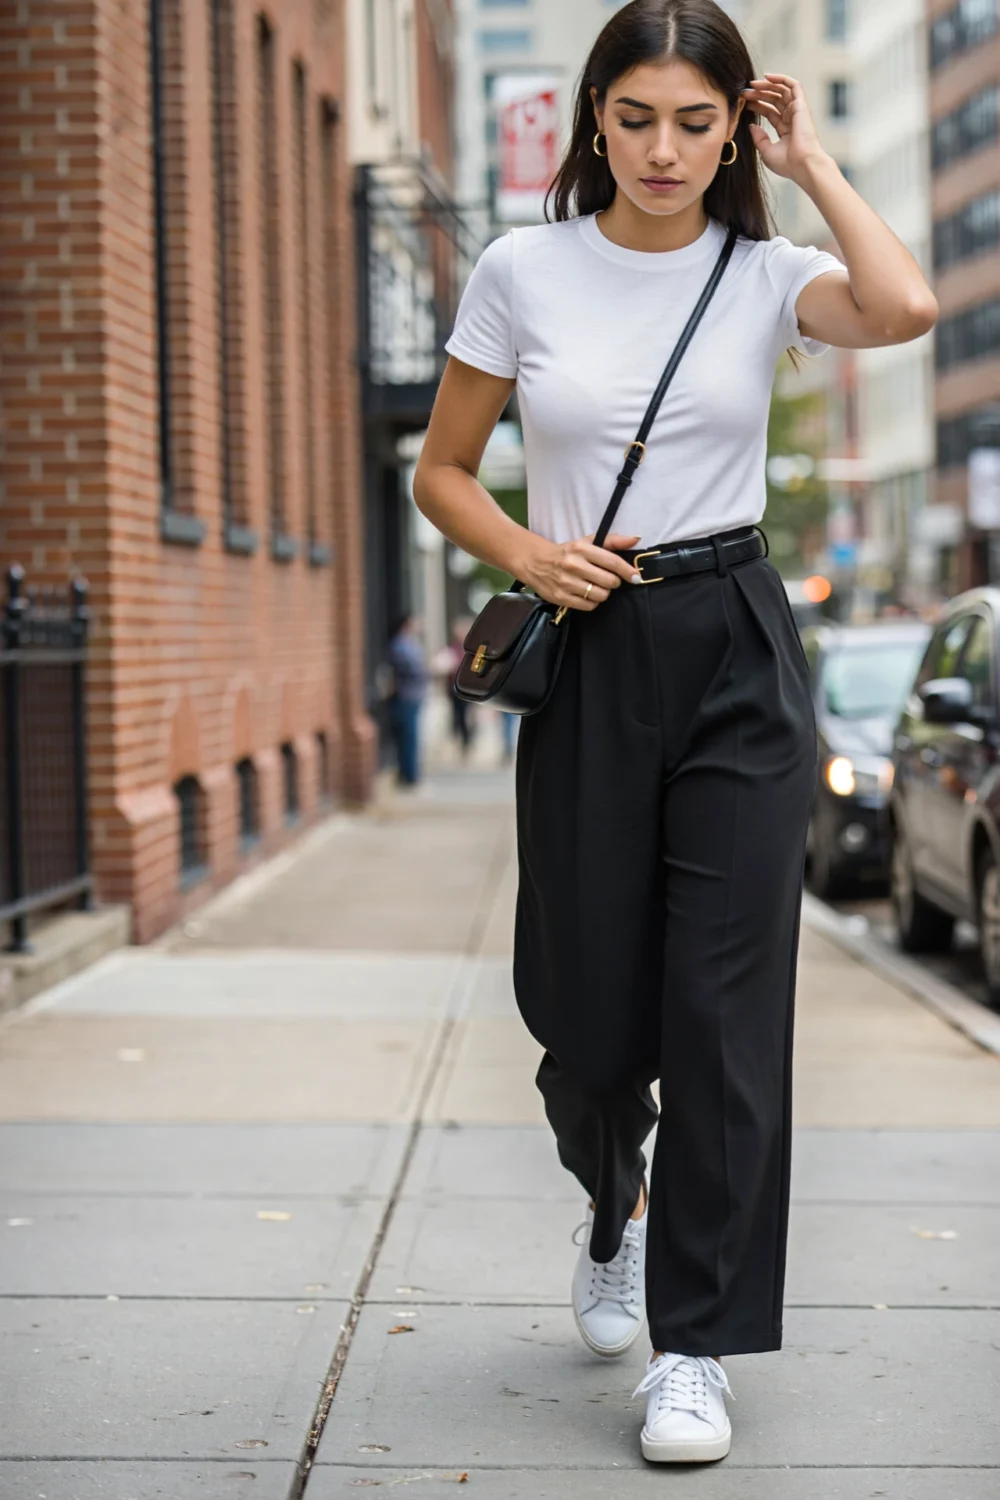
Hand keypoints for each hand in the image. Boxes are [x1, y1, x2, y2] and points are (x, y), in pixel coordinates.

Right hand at [522, 532, 641, 612]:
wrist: (535, 562)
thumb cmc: (567, 552)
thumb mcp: (587, 542)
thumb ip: (613, 541)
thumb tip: (636, 539)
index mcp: (582, 549)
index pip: (612, 561)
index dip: (627, 571)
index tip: (636, 577)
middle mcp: (574, 565)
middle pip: (609, 582)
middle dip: (613, 582)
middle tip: (607, 579)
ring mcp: (566, 583)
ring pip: (600, 595)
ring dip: (602, 593)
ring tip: (595, 586)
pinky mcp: (560, 597)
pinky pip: (589, 606)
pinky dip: (592, 602)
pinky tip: (586, 594)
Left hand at [742, 74, 830, 184]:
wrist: (802, 165)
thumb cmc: (787, 164)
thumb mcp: (766, 152)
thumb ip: (759, 138)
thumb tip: (752, 125)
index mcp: (785, 130)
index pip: (770, 112)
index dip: (757, 105)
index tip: (744, 102)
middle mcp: (792, 118)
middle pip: (774, 100)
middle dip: (759, 94)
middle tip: (745, 92)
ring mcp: (797, 111)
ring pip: (781, 91)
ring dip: (766, 85)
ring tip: (752, 84)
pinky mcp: (801, 105)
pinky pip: (793, 85)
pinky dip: (781, 78)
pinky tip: (767, 76)